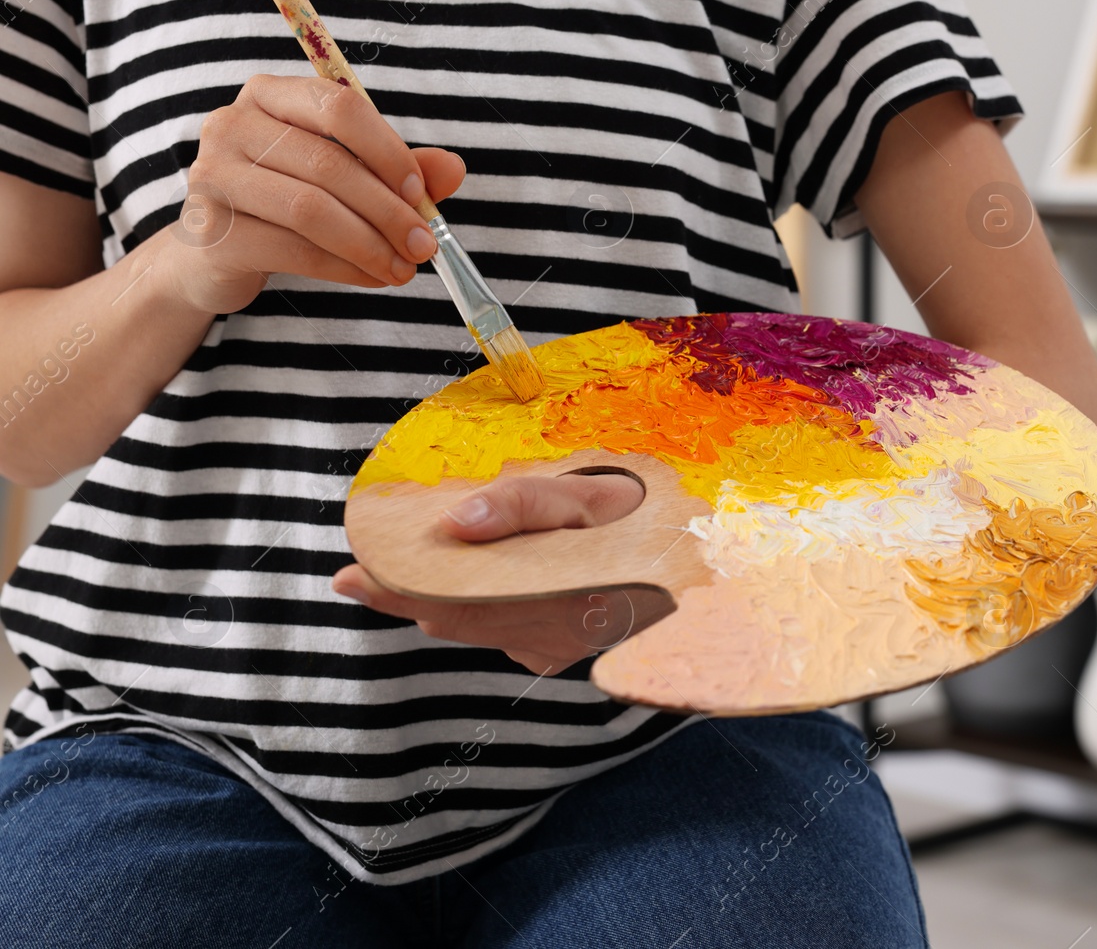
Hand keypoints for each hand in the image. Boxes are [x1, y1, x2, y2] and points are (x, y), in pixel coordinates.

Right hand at [161, 74, 466, 313]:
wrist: (218, 251)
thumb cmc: (290, 202)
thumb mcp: (349, 177)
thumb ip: (400, 169)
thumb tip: (454, 168)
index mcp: (270, 95)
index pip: (338, 107)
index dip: (388, 151)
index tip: (422, 194)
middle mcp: (232, 124)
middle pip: (328, 164)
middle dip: (388, 210)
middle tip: (425, 246)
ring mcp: (213, 175)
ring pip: (310, 210)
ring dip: (370, 245)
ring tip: (404, 269)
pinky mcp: (211, 229)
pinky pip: (293, 250)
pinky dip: (345, 268)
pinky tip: (372, 277)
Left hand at [331, 472, 659, 675]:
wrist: (695, 558)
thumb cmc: (643, 515)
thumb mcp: (588, 494)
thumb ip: (521, 503)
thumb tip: (455, 521)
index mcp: (558, 595)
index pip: (456, 598)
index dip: (399, 589)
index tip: (349, 578)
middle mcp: (553, 636)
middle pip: (455, 619)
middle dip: (404, 595)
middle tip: (355, 577)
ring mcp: (556, 650)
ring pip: (475, 628)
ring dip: (437, 601)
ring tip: (395, 576)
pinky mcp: (559, 653)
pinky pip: (502, 633)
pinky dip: (475, 610)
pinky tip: (465, 585)